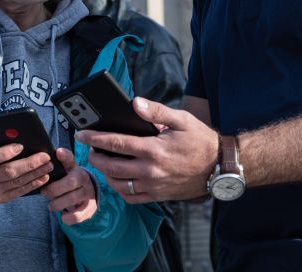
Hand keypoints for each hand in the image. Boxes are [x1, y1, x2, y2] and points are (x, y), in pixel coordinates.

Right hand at [0, 143, 52, 202]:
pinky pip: (18, 192)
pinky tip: (43, 178)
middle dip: (29, 163)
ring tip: (48, 165)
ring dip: (35, 173)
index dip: (6, 153)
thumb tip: (17, 133)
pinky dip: (32, 185)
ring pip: (16, 182)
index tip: (20, 146)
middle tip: (45, 156)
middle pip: (8, 171)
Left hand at [40, 148, 97, 224]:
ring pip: (73, 199)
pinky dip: (68, 217)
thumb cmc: (69, 181)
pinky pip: (78, 215)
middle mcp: (83, 178)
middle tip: (44, 193)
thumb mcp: (63, 171)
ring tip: (51, 206)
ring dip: (57, 204)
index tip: (58, 153)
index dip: (65, 156)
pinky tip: (63, 216)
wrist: (87, 193)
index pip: (70, 159)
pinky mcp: (89, 208)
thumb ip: (56, 165)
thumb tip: (52, 154)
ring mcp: (88, 193)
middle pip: (71, 181)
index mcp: (74, 168)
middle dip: (54, 189)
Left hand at [75, 98, 217, 202]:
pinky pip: (131, 197)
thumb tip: (135, 103)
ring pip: (118, 184)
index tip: (82, 134)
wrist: (219, 167)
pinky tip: (118, 179)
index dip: (95, 139)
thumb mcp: (181, 119)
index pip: (116, 143)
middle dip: (96, 157)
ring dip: (105, 174)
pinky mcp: (158, 195)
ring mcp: (154, 185)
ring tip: (102, 162)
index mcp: (154, 149)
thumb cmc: (201, 140)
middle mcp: (151, 170)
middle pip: (111, 166)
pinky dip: (120, 189)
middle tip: (90, 148)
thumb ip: (156, 111)